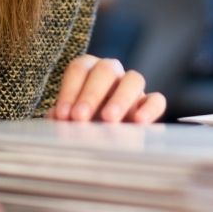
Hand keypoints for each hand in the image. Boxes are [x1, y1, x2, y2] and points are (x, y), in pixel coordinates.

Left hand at [49, 54, 166, 123]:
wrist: (101, 143)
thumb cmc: (78, 126)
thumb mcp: (66, 121)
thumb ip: (61, 117)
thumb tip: (55, 118)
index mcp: (88, 70)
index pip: (80, 68)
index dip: (70, 90)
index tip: (62, 115)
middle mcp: (112, 73)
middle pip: (105, 70)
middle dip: (91, 94)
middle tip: (80, 118)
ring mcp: (133, 88)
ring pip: (134, 79)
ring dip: (120, 98)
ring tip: (109, 120)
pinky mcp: (150, 105)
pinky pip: (157, 99)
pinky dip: (149, 109)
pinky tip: (138, 122)